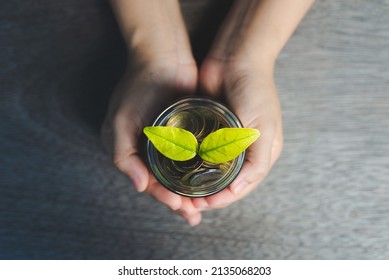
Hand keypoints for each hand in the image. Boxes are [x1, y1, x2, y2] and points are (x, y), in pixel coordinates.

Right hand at [101, 58, 203, 225]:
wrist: (163, 57)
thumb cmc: (139, 87)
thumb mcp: (121, 122)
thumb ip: (123, 155)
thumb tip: (139, 187)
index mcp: (131, 149)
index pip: (147, 182)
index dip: (163, 197)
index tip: (180, 207)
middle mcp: (149, 148)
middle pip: (165, 182)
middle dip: (179, 202)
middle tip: (194, 215)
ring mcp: (169, 141)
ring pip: (180, 174)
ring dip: (190, 191)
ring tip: (204, 206)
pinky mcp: (187, 131)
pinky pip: (194, 156)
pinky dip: (200, 171)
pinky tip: (210, 181)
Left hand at [190, 0, 314, 210]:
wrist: (235, 57)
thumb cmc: (256, 90)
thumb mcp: (264, 128)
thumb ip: (257, 161)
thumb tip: (238, 189)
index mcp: (260, 152)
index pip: (241, 186)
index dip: (223, 199)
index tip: (205, 204)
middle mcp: (241, 149)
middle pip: (223, 181)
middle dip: (207, 195)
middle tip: (187, 202)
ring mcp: (223, 139)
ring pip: (208, 169)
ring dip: (195, 183)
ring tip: (180, 192)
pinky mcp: (206, 128)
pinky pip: (196, 151)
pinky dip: (188, 163)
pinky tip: (177, 170)